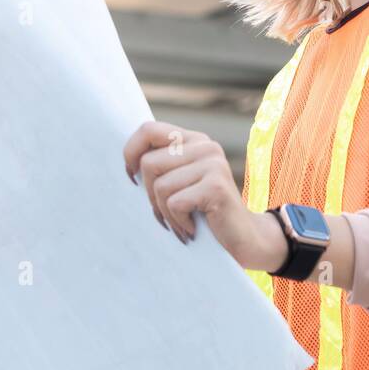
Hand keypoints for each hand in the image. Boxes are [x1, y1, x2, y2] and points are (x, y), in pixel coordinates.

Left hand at [122, 121, 287, 270]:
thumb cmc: (204, 213)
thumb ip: (162, 167)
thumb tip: (123, 165)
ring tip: (182, 223)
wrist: (245, 239)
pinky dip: (178, 222)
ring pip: (160, 187)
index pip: (148, 130)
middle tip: (167, 213)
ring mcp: (212, 163)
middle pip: (149, 164)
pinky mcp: (215, 186)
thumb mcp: (181, 183)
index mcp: (193, 140)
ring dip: (166, 214)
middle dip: (150, 196)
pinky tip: (192, 229)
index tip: (131, 178)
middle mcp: (204, 145)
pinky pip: (174, 203)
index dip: (130, 152)